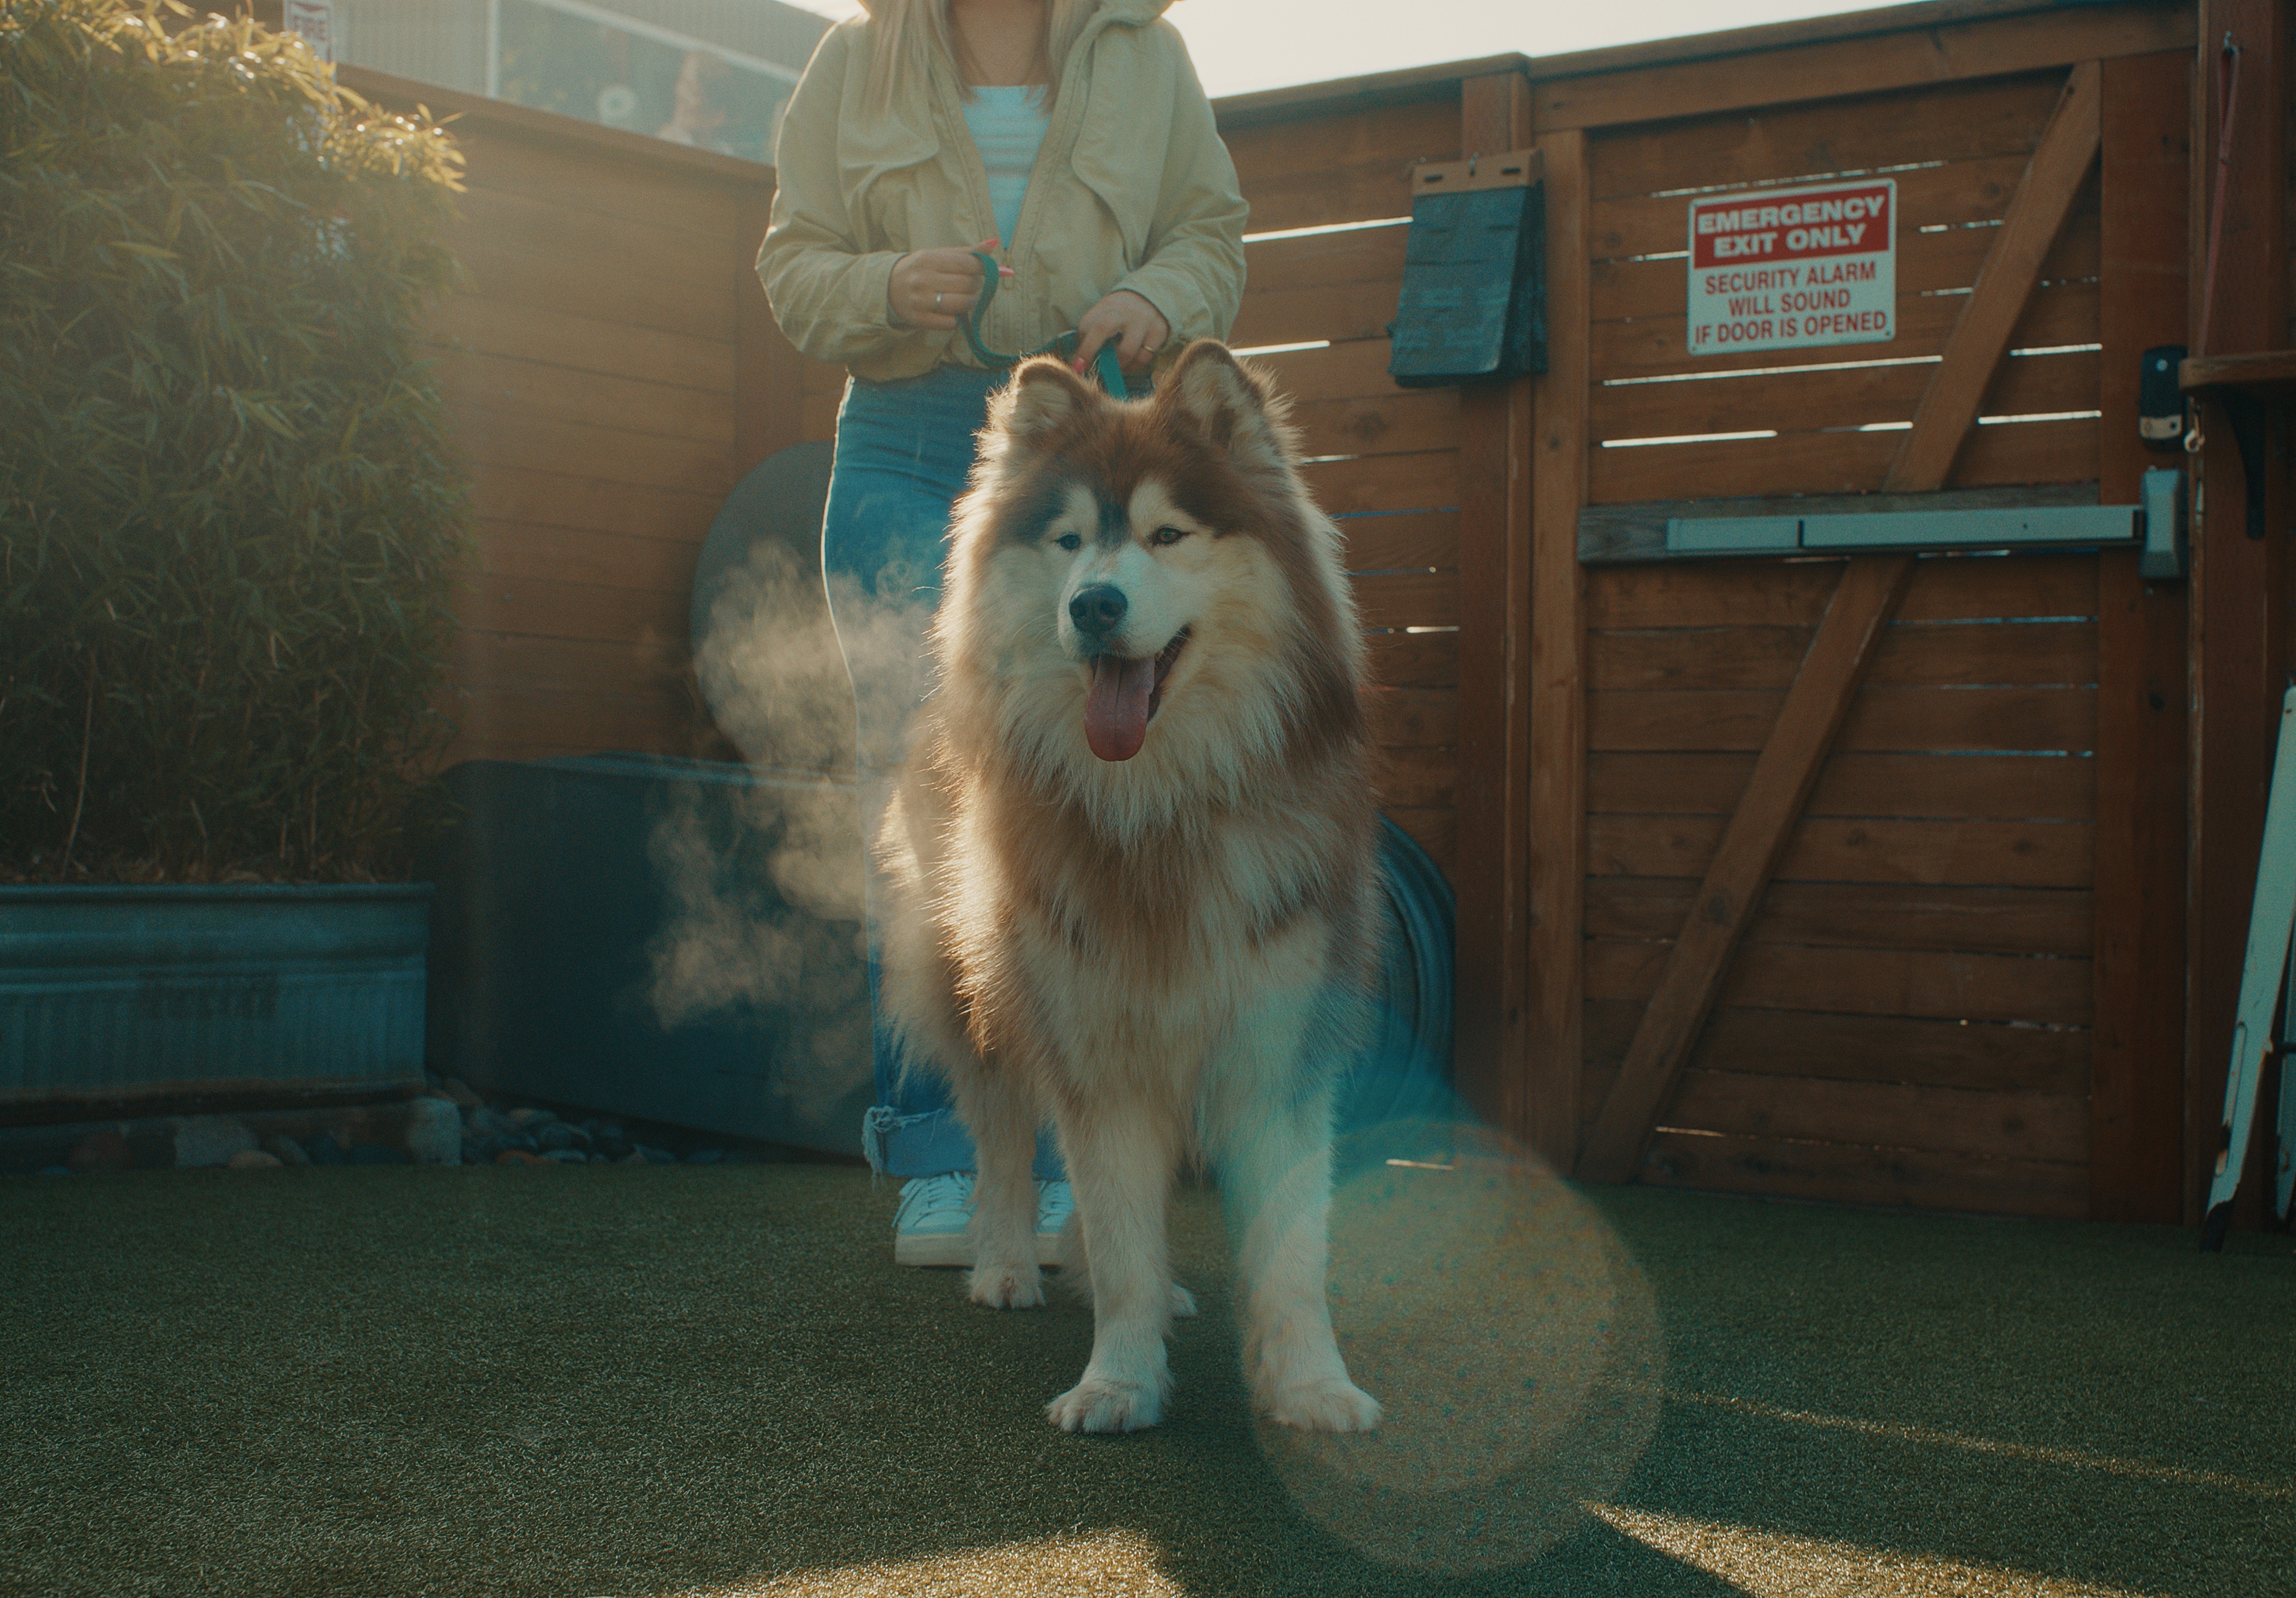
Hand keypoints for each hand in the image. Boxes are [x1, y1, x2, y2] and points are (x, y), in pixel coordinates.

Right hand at [887, 238, 1011, 329]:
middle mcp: (923, 279)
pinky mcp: (919, 319)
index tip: (982, 271)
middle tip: (973, 285)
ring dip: (971, 303)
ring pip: (962, 305)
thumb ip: (967, 252)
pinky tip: (952, 312)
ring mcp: (920, 300)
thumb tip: (995, 242)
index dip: (983, 269)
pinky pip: (950, 323)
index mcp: (929, 259)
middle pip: (967, 285)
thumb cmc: (921, 269)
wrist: (888, 287)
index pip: (967, 264)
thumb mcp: (939, 255)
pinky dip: (957, 319)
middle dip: (978, 286)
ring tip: (967, 298)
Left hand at [1073, 290, 1169, 374]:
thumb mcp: (1106, 314)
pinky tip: (1130, 366)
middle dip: (1090, 350)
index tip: (1077, 366)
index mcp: (1106, 306)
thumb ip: (1092, 332)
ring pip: (1126, 351)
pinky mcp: (1158, 332)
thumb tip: (1080, 362)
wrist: (1153, 297)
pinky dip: (1134, 367)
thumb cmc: (1122, 313)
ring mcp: (1142, 321)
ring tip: (1116, 370)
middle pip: (1102, 328)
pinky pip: (1144, 357)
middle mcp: (1123, 311)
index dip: (1081, 347)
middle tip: (1088, 369)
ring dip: (1117, 366)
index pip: (1086, 324)